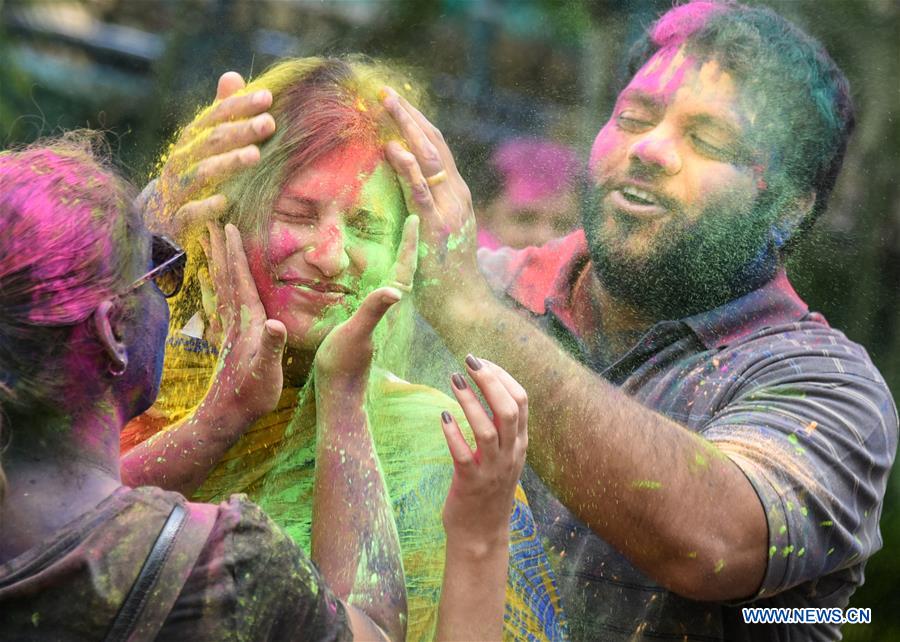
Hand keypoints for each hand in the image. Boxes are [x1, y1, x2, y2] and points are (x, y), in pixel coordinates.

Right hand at [144, 72, 275, 237]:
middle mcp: (180, 161)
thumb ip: (220, 114)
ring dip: (228, 163)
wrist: (160, 218)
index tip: (268, 97)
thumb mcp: (204, 143)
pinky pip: (189, 212)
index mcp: (190, 141)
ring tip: (255, 155)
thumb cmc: (192, 174)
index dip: (239, 106)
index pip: (215, 117)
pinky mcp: (176, 219)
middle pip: (211, 141)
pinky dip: (206, 207)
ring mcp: (176, 189)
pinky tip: (225, 202)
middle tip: (270, 123)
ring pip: (200, 173)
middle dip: (241, 130)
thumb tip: (234, 76)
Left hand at [200, 223, 286, 426]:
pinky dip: (218, 284)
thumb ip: (272, 347)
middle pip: (226, 277)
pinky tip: (215, 280)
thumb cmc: (252, 395)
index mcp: (248, 323)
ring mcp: (229, 329)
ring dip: (218, 261)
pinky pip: (222, 301)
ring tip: (212, 240)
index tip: (231, 227)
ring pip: (222, 286)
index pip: (241, 281)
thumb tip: (275, 324)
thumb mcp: (268, 372)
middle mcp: (235, 322)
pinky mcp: (228, 338)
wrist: (227, 416)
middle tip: (215, 221)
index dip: (236, 254)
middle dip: (222, 248)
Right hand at [314, 215, 418, 385]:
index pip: (404, 268)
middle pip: (407, 270)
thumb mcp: (356, 333)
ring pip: (397, 280)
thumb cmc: (344, 363)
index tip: (416, 217)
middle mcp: (391, 311)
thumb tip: (395, 290)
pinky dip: (385, 273)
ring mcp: (383, 318)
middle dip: (411, 244)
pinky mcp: (374, 325)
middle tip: (415, 217)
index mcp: (389, 307)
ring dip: (401, 257)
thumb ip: (374, 310)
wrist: (340, 392)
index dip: (410, 243)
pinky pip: (385, 292)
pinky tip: (379, 271)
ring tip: (402, 235)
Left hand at [381, 88, 487, 319]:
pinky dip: (407, 167)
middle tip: (385, 92)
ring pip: (430, 158)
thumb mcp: (438, 233)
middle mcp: (458, 196)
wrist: (464, 306)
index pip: (438, 148)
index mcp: (457, 195)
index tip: (396, 103)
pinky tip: (391, 147)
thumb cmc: (445, 276)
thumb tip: (404, 190)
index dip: (417, 123)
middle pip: (435, 143)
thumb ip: (427, 209)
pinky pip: (421, 191)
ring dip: (407, 128)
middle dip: (410, 115)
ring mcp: (449, 210)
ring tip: (386, 105)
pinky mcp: (437, 227)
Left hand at [440, 356, 528, 550]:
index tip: (481, 361)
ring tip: (453, 379)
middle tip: (468, 361)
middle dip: (489, 381)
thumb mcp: (503, 455)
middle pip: (508, 409)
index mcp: (519, 443)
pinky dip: (454, 434)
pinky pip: (463, 456)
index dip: (502, 376)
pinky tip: (443, 418)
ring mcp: (493, 470)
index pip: (521, 401)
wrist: (482, 534)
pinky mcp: (471, 485)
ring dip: (470, 401)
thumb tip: (486, 388)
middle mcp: (510, 454)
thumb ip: (501, 428)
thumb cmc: (487, 489)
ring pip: (487, 430)